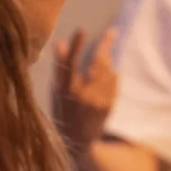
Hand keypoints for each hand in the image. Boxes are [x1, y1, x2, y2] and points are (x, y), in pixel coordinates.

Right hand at [52, 28, 117, 153]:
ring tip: (107, 50)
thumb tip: (59, 42)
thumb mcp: (56, 91)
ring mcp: (98, 101)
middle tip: (112, 32)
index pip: (70, 64)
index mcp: (65, 92)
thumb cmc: (64, 112)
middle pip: (97, 64)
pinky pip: (114, 81)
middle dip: (105, 45)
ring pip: (108, 70)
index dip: (75, 47)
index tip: (81, 29)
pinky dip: (111, 73)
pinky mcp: (109, 104)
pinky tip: (108, 71)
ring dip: (108, 59)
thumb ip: (60, 68)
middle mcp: (82, 96)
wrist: (80, 140)